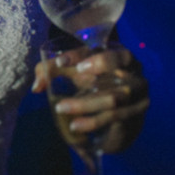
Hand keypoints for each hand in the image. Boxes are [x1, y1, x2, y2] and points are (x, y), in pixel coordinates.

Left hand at [32, 43, 148, 155]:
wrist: (119, 121)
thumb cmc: (96, 87)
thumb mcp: (75, 75)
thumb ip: (52, 72)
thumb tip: (36, 87)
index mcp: (118, 55)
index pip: (101, 49)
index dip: (80, 54)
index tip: (60, 63)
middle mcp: (133, 70)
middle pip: (114, 67)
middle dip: (86, 77)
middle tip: (64, 80)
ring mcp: (139, 93)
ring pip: (113, 97)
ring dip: (85, 104)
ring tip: (61, 109)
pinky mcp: (137, 113)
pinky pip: (115, 116)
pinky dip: (93, 121)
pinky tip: (76, 126)